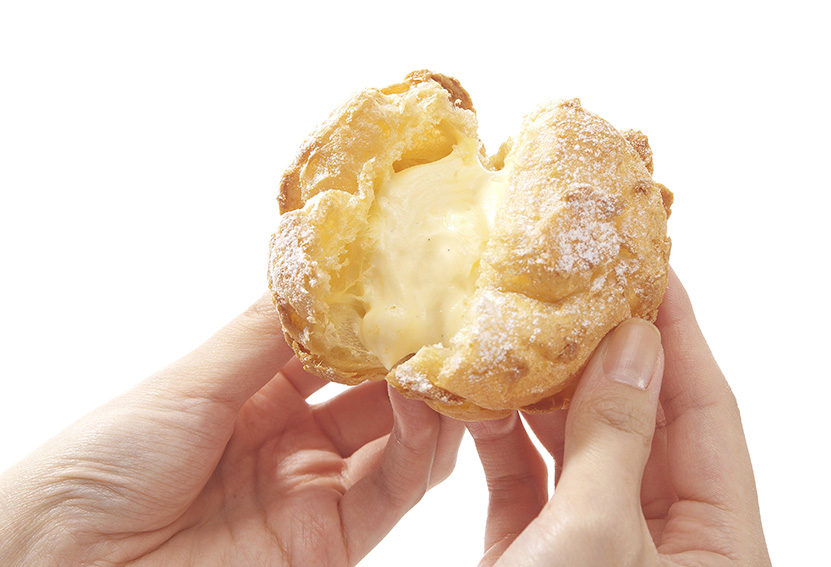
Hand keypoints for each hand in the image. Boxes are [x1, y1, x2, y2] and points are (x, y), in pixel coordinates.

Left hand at [0, 294, 463, 566]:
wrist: (72, 564)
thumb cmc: (107, 463)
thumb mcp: (192, 383)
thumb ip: (263, 333)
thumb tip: (318, 263)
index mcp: (256, 395)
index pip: (332, 349)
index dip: (369, 316)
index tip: (407, 276)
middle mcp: (293, 440)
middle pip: (374, 394)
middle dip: (411, 355)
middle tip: (448, 314)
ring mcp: (314, 489)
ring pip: (399, 441)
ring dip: (427, 398)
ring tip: (446, 354)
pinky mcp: (331, 541)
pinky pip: (392, 490)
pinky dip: (419, 447)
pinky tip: (423, 404)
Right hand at [467, 269, 770, 565]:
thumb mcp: (595, 533)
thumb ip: (615, 436)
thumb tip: (631, 341)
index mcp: (713, 547)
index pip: (707, 415)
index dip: (678, 336)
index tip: (650, 268)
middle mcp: (659, 539)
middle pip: (641, 423)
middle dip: (605, 355)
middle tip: (578, 286)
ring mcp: (594, 543)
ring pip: (580, 446)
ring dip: (545, 392)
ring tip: (524, 327)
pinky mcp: (533, 549)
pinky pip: (525, 475)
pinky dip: (502, 435)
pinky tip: (481, 392)